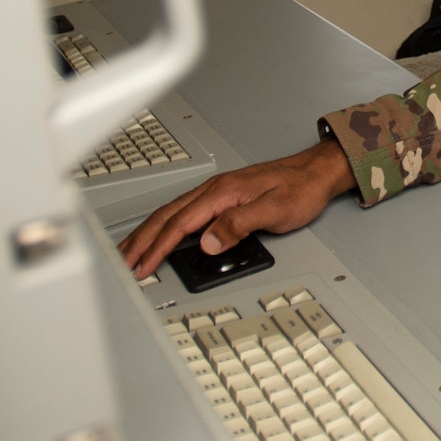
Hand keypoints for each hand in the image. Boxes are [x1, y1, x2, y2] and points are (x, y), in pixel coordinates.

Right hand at [117, 139, 355, 276]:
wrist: (317, 171)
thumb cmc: (301, 188)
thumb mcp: (274, 210)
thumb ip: (239, 225)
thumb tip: (209, 242)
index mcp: (222, 192)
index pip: (180, 224)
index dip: (158, 248)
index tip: (143, 268)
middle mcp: (214, 189)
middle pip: (166, 217)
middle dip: (141, 242)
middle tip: (123, 264)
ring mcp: (217, 192)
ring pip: (172, 214)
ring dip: (149, 234)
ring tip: (132, 252)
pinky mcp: (222, 197)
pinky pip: (184, 212)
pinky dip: (166, 226)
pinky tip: (162, 235)